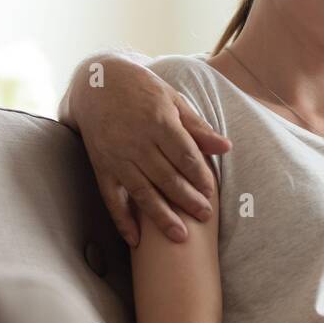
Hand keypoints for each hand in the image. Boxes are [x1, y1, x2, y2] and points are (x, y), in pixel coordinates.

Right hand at [68, 55, 230, 245]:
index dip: (199, 175)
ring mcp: (117, 156)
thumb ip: (197, 127)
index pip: (184, 155)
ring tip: (180, 236)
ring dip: (162, 217)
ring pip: (142, 192)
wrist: (97, 83)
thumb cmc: (141, 90)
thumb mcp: (172, 100)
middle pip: (166, 177)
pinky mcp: (101, 167)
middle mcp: (137, 142)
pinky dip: (123, 220)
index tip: (211, 191)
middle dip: (187, 199)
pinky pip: (112, 198)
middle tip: (205, 216)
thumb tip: (226, 147)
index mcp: (158, 122)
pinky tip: (136, 240)